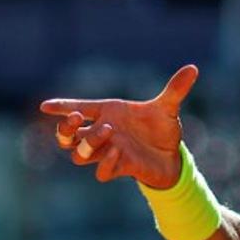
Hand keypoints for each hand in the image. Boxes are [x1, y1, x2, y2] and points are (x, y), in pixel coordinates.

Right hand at [39, 65, 197, 188]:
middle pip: (68, 135)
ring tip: (109, 131)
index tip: (46, 106)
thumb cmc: (161, 128)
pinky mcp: (120, 168)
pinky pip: (101, 172)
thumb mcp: (169, 108)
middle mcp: (103, 133)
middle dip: (65, 128)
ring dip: (88, 143)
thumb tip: (193, 68)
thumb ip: (176, 89)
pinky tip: (119, 151)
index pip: (77, 108)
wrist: (173, 155)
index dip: (61, 107)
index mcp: (108, 113)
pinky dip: (106, 162)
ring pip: (79, 154)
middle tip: (76, 118)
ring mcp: (109, 152)